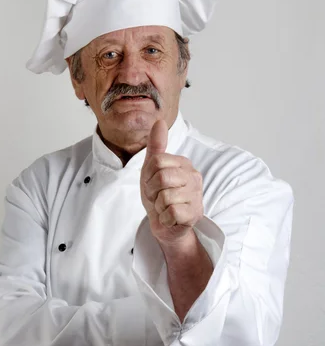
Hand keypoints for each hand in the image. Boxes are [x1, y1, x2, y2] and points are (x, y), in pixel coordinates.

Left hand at [140, 118, 203, 246]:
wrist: (165, 225)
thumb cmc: (158, 196)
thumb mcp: (151, 169)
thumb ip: (156, 146)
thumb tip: (159, 121)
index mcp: (183, 164)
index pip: (157, 161)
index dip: (147, 176)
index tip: (151, 184)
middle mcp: (194, 177)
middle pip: (161, 178)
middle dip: (152, 191)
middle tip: (157, 197)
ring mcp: (197, 195)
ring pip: (166, 196)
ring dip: (158, 206)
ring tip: (164, 207)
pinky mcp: (195, 213)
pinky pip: (172, 211)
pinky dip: (165, 218)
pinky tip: (170, 218)